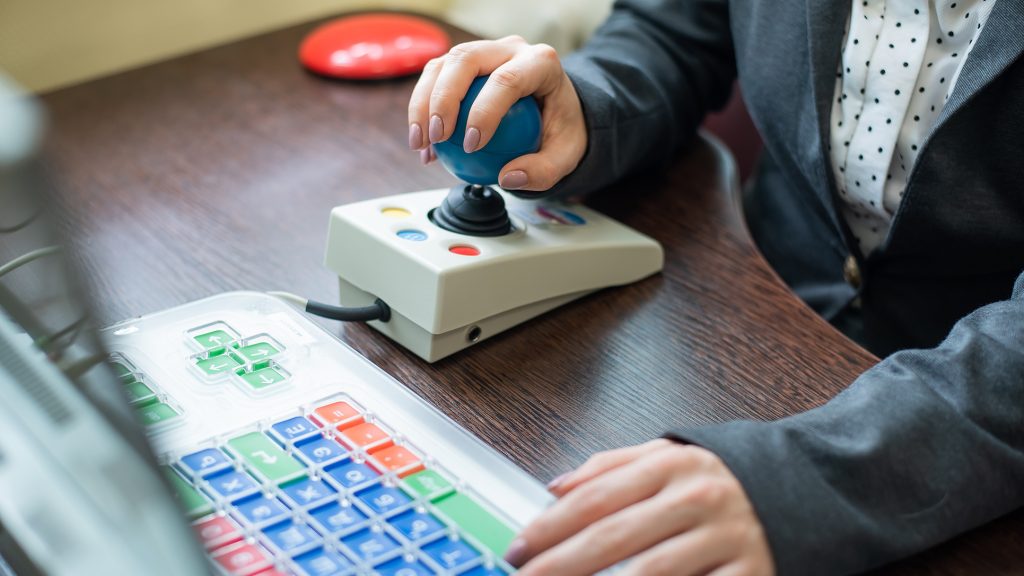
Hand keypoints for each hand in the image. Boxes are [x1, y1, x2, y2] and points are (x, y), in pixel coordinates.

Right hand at [407, 35, 586, 190]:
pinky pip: (435, 79)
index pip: (507, 79)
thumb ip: (543, 171)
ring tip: (420, 143)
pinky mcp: (462, 63)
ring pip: (443, 65)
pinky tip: (423, 145)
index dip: (484, 111)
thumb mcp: (566, 155)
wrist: (554, 110)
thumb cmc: (560, 128)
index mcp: (540, 62)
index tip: (472, 146)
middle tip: (437, 138)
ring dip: (422, 103)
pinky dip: (422, 110)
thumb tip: (507, 178)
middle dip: (443, 98)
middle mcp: (509, 49)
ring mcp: (483, 51)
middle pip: (466, 59)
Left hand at [506, 439, 773, 575]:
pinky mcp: (752, 574)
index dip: (549, 526)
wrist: (809, 487)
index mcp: (671, 465)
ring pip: (649, 572)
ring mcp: (726, 538)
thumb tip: (555, 486)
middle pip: (613, 537)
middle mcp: (697, 497)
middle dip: (559, 565)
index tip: (517, 550)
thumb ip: (611, 467)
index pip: (595, 497)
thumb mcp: (669, 456)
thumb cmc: (723, 478)